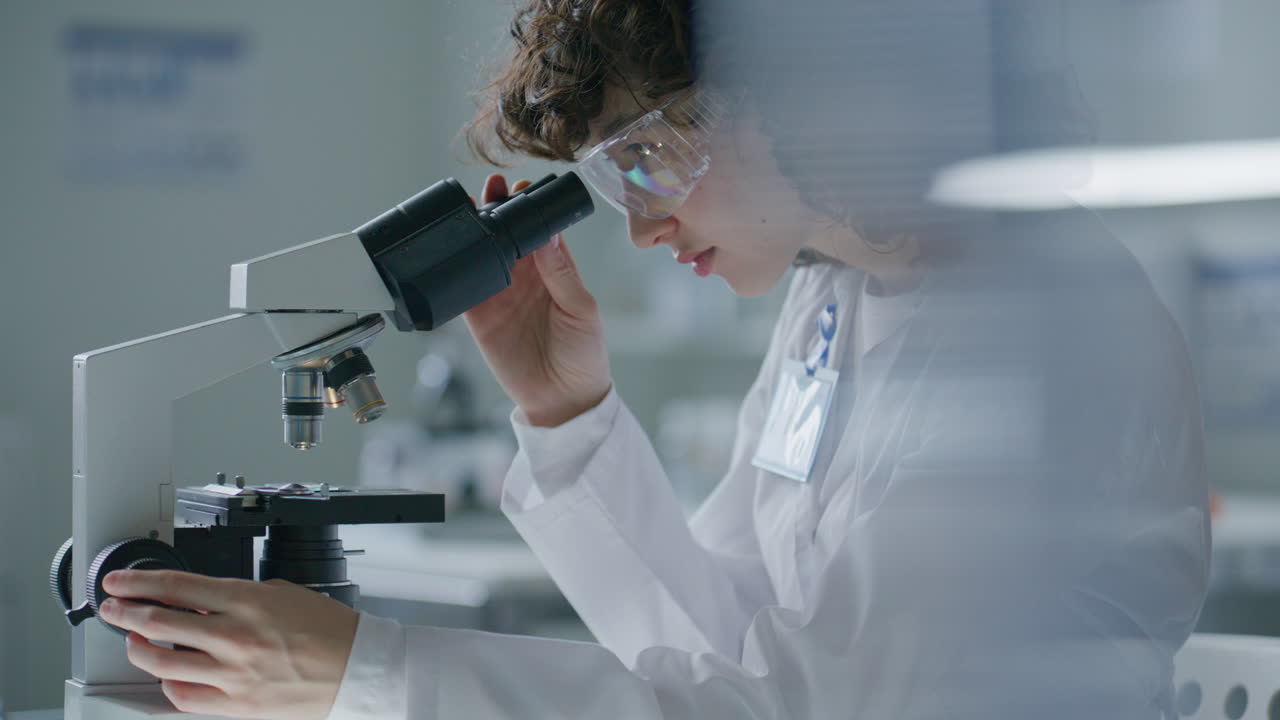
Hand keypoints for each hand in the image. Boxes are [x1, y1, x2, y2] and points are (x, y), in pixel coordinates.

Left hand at [99, 569, 358, 719]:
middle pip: (158, 622)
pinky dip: (168, 683)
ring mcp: (233, 673)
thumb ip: (240, 596)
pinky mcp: (237, 704)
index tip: (119, 583)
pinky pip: (184, 695)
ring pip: (162, 661)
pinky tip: (167, 674)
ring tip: (134, 640)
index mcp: (248, 601)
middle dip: (125, 612)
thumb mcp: (283, 593)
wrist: (358, 667)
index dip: (138, 583)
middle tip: (113, 608)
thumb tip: (201, 600)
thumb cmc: (330, 630)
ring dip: (138, 647)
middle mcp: (235, 636)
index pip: (176, 587)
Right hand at [464, 173, 611, 426]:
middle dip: (497, 209)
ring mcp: (500, 294)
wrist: (563, 401)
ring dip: (474, 231)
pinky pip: (463, 286)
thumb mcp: (581, 310)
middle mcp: (525, 277)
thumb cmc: (584, 356)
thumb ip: (561, 272)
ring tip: (468, 209)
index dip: (530, 207)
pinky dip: (455, 268)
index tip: (522, 189)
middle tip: (490, 189)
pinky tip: (451, 249)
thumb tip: (547, 234)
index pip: (539, 229)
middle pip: (506, 233)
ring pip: (482, 253)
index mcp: (555, 269)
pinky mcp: (479, 316)